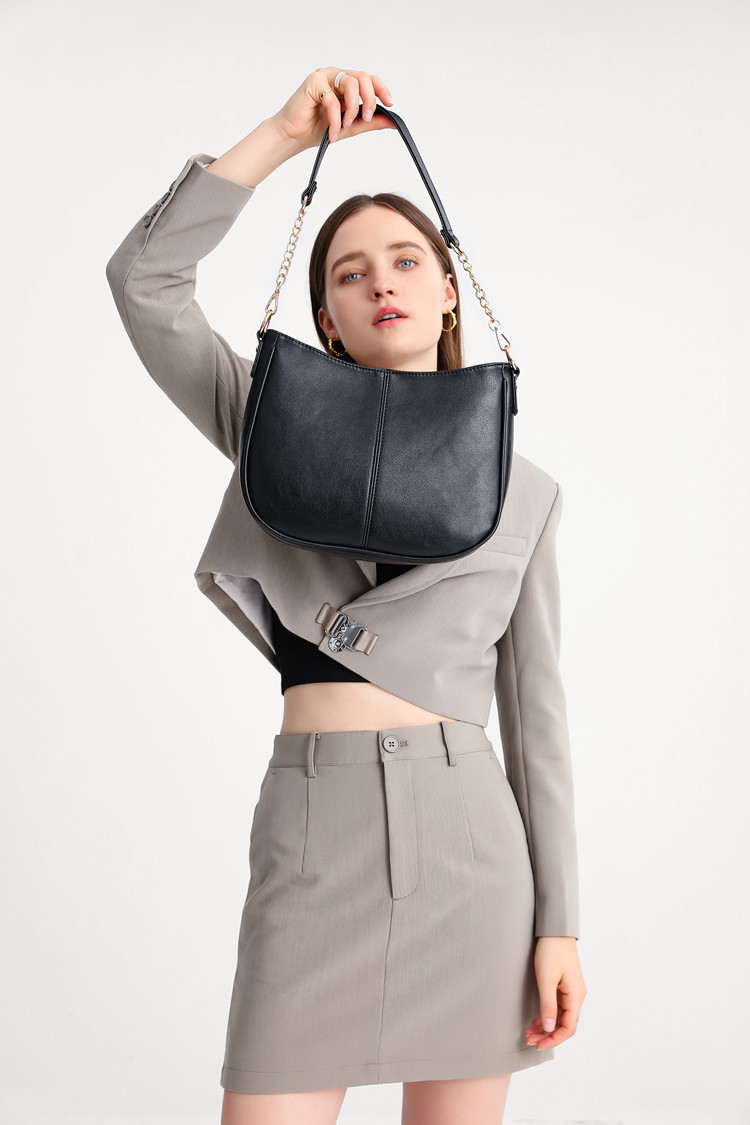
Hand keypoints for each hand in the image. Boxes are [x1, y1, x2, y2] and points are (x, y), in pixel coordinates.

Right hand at [270, 66, 396, 152]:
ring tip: (346, 125)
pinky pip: (332, 99)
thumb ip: (369, 122)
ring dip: (353, 108)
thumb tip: (392, 123)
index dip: (381, 89)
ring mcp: (324, 76)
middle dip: (369, 99)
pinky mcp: (313, 82)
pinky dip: (336, 120)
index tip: (389, 104)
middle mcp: (336, 76)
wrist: (293, 135)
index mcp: (345, 83)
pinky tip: (333, 133)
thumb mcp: (350, 126)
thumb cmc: (317, 128)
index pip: (368, 78)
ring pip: (350, 83)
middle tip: (367, 117)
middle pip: (363, 77)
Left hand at [525, 936, 586, 1049]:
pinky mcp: (564, 985)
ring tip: (529, 1032)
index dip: (554, 1039)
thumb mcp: (546, 978)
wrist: (555, 929)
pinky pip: (558, 1007)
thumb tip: (550, 1029)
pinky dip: (547, 1016)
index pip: (568, 1027)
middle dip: (547, 1035)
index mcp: (576, 996)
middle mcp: (576, 996)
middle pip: (564, 1024)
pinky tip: (536, 1020)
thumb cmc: (551, 950)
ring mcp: (571, 991)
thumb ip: (548, 1004)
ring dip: (546, 1026)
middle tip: (528, 1039)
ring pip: (560, 1016)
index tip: (538, 1045)